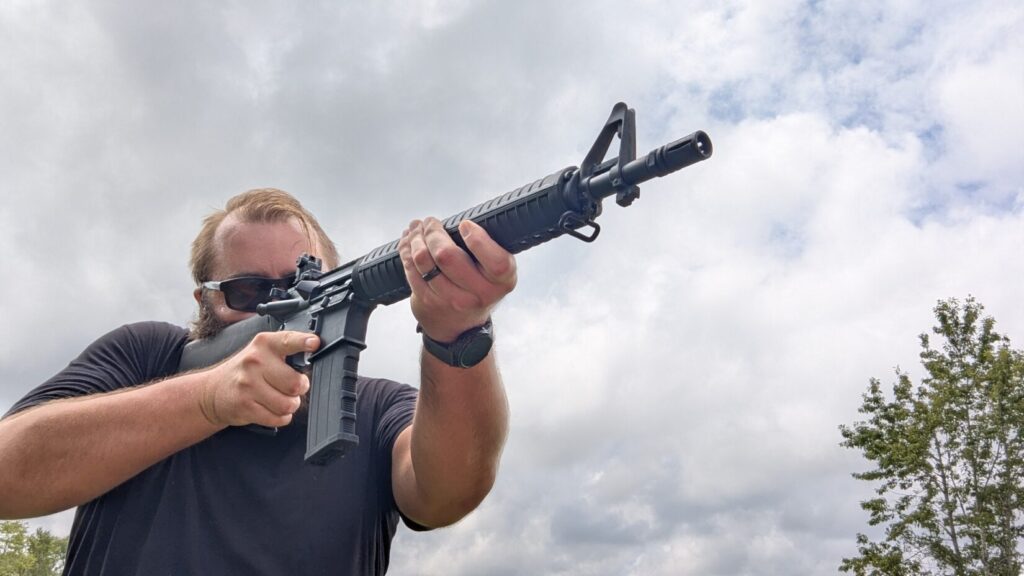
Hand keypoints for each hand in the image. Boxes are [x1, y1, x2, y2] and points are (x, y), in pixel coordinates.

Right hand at [199, 331, 317, 427]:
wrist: (213, 391)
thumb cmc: (246, 371)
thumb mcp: (263, 352)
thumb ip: (287, 350)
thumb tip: (314, 353)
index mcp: (264, 344)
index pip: (288, 340)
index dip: (303, 342)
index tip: (314, 343)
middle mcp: (255, 361)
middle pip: (296, 383)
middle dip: (299, 389)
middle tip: (292, 388)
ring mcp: (248, 384)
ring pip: (288, 404)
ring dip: (290, 405)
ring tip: (280, 399)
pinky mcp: (245, 406)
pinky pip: (278, 418)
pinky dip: (281, 417)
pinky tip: (271, 409)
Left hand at [398, 218, 516, 341]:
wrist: (460, 326)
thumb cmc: (479, 284)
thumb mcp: (494, 270)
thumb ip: (486, 247)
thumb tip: (455, 220)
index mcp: (502, 281)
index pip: (496, 261)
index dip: (478, 240)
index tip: (464, 225)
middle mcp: (480, 294)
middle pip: (447, 256)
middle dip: (433, 232)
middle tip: (430, 222)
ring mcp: (451, 300)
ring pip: (423, 261)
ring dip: (415, 239)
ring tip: (416, 229)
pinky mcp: (427, 302)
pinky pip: (411, 270)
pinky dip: (406, 251)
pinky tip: (407, 242)